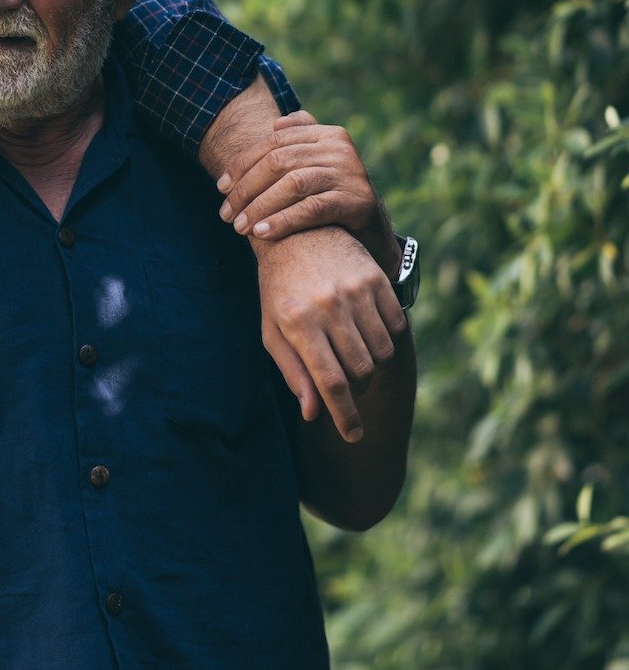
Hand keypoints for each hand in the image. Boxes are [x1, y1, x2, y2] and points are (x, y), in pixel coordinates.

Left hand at [217, 111, 397, 271]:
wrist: (372, 230)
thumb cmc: (332, 196)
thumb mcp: (316, 165)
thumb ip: (297, 142)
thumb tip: (274, 124)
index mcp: (326, 133)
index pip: (273, 142)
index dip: (242, 164)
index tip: (221, 188)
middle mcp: (340, 148)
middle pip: (279, 162)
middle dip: (246, 189)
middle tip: (227, 214)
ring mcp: (351, 173)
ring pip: (292, 184)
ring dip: (260, 207)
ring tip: (240, 227)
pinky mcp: (358, 201)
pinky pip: (311, 209)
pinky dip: (283, 220)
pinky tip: (262, 233)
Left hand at [256, 227, 407, 441]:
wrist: (295, 234)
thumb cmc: (278, 289)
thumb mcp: (273, 330)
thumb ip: (293, 372)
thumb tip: (313, 413)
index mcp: (297, 322)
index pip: (330, 382)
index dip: (344, 415)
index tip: (353, 436)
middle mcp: (328, 306)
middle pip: (360, 371)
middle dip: (355, 386)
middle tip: (343, 378)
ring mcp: (355, 291)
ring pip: (381, 353)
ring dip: (370, 363)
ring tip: (351, 349)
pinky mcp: (376, 279)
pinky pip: (396, 327)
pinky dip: (386, 338)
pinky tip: (366, 329)